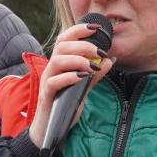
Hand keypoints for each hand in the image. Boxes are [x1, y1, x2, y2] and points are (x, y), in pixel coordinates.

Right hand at [28, 23, 115, 147]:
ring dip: (78, 59)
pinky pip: (54, 82)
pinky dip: (69, 77)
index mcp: (59, 63)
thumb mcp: (83, 87)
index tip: (96, 28)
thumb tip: (109, 60)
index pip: (65, 38)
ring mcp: (47, 81)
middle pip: (62, 46)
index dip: (79, 29)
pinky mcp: (46, 96)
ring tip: (92, 66)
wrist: (50, 129)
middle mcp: (51, 69)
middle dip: (83, 45)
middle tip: (100, 52)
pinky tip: (82, 78)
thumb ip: (94, 74)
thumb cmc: (64, 105)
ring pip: (57, 61)